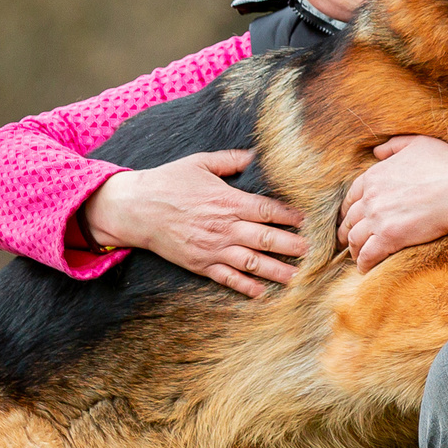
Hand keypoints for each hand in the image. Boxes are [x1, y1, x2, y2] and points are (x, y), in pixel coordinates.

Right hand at [83, 151, 306, 298]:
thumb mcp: (199, 162)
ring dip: (276, 270)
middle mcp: (224, 227)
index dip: (288, 216)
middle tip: (310, 251)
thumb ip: (229, 159)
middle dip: (290, 246)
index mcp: (227, 201)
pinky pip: (228, 278)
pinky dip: (246, 287)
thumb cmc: (168, 182)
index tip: (304, 220)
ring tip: (295, 276)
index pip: (267, 210)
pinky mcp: (200, 264)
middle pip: (266, 238)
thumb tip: (253, 154)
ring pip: (252, 263)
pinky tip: (261, 293)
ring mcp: (213, 248)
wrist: (136, 208)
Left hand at [337, 136, 447, 271]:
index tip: (349, 218)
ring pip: (355, 239)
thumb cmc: (447, 165)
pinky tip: (365, 269)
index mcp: (374, 175)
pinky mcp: (389, 238)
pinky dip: (363, 264)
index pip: (351, 196)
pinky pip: (368, 255)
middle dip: (346, 231)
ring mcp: (377, 218)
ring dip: (354, 250)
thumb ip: (393, 146)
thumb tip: (376, 151)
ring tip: (357, 257)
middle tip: (347, 241)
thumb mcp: (418, 143)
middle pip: (350, 219)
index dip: (348, 209)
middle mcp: (370, 197)